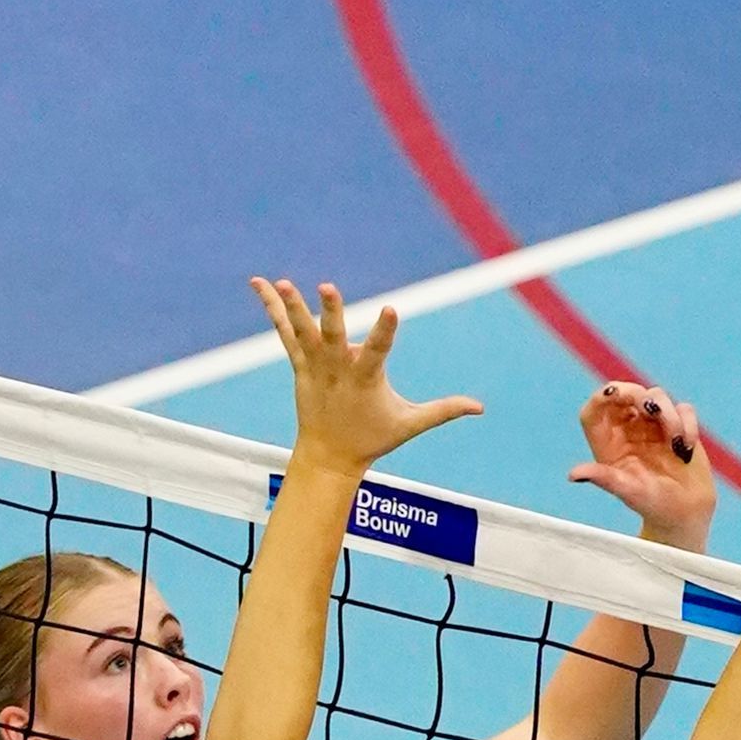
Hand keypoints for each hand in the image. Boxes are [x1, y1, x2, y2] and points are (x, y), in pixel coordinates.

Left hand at [254, 279, 481, 477]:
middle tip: (325, 286)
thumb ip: (443, 410)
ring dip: (293, 306)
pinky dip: (274, 310)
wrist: (328, 458)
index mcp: (365, 380)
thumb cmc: (372, 438)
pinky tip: (260, 284)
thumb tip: (480, 407)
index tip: (391, 309)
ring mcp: (314, 367)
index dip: (385, 331)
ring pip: (302, 332)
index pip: (379, 351)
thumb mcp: (410, 424)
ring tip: (279, 281)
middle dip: (330, 313)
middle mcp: (337, 371)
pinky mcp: (299, 365)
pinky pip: (285, 333)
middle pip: (333, 337)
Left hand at [570, 382, 715, 551]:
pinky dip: (687, 422)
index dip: (601, 396)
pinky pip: (682, 409)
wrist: (686, 512)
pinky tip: (686, 446)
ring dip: (667, 413)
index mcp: (608, 443)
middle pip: (625, 394)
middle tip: (650, 408)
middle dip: (637, 395)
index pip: (596, 409)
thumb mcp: (627, 491)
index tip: (614, 394)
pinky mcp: (679, 426)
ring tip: (676, 442)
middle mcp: (628, 430)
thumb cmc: (652, 505)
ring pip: (655, 396)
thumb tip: (573, 475)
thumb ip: (604, 478)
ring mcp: (654, 426)